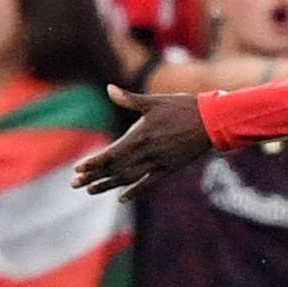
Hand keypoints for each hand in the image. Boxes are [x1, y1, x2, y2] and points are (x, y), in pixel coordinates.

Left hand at [72, 85, 214, 200]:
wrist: (213, 121)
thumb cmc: (184, 107)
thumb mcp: (155, 101)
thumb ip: (129, 99)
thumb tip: (109, 89)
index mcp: (140, 136)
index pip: (110, 155)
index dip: (93, 164)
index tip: (78, 169)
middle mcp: (146, 153)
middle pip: (114, 169)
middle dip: (93, 177)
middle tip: (75, 184)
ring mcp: (158, 163)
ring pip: (128, 179)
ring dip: (108, 185)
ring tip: (90, 190)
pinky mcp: (169, 168)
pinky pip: (148, 184)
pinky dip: (134, 192)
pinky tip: (122, 198)